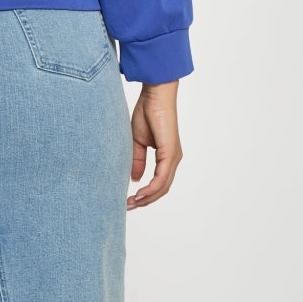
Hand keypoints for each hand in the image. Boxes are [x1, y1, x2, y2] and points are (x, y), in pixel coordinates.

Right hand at [127, 79, 182, 209]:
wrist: (155, 95)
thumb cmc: (147, 112)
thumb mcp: (137, 141)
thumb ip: (137, 160)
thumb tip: (136, 179)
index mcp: (166, 157)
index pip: (158, 183)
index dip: (146, 194)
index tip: (130, 200)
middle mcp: (172, 159)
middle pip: (162, 189)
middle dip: (146, 200)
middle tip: (129, 206)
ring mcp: (173, 157)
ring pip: (163, 186)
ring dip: (148, 197)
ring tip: (133, 202)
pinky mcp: (170, 153)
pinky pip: (162, 177)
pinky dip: (152, 188)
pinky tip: (141, 194)